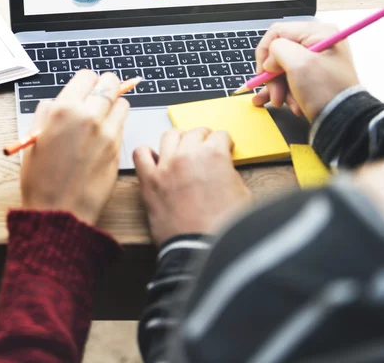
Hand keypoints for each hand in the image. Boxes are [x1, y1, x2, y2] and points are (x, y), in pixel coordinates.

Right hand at [20, 70, 129, 224]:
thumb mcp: (33, 139)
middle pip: (110, 83)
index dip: (86, 82)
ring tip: (102, 117)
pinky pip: (123, 124)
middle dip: (105, 86)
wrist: (60, 212)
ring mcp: (107, 132)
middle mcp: (89, 116)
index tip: (85, 88)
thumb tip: (57, 102)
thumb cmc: (41, 179)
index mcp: (64, 110)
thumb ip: (46, 113)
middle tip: (99, 96)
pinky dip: (117, 124)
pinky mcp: (119, 147)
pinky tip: (103, 135)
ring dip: (114, 105)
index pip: (87, 76)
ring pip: (122, 102)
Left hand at [133, 128, 251, 244]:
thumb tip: (223, 169)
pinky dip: (147, 154)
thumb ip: (230, 173)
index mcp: (214, 155)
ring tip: (182, 151)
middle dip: (203, 139)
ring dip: (178, 140)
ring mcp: (166, 166)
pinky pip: (140, 154)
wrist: (202, 251)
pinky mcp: (149, 181)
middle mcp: (188, 155)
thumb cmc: (223, 228)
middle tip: (205, 149)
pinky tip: (156, 161)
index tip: (223, 148)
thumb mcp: (243, 194)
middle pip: (195, 132)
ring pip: (169, 136)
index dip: (224, 143)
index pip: (220, 135)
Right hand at [252, 22, 359, 121]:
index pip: (277, 32)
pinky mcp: (314, 77)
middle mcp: (318, 43)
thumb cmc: (324, 90)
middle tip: (275, 95)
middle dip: (273, 76)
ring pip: (283, 69)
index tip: (263, 73)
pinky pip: (291, 79)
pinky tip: (283, 104)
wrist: (344, 122)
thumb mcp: (298, 64)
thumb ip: (277, 50)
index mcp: (318, 32)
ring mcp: (316, 61)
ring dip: (278, 87)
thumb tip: (270, 61)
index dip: (265, 52)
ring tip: (281, 103)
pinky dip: (285, 92)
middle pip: (279, 53)